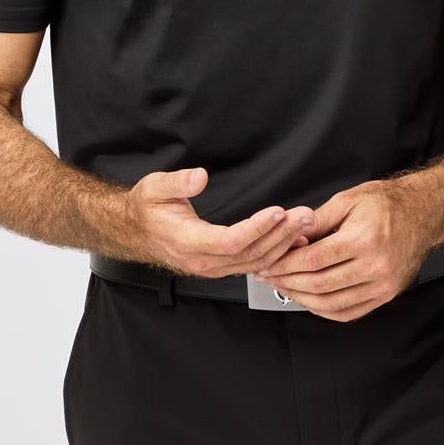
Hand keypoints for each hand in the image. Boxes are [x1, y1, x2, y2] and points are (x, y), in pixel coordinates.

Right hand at [125, 166, 315, 280]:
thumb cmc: (148, 209)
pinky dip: (276, 253)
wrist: (138, 230)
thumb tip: (200, 177)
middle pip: (251, 253)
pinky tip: (293, 241)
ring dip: (284, 243)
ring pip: (256, 262)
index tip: (279, 212)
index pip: (231, 240)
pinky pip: (253, 264)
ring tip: (305, 224)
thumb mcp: (154, 187)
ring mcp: (214, 267)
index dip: (258, 228)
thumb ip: (177, 182)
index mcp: (188, 242)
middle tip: (305, 215)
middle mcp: (204, 261)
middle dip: (281, 234)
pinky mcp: (222, 266)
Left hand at [252, 179, 429, 319]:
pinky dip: (325, 310)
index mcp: (364, 239)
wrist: (423, 214)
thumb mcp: (347, 200)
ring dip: (302, 299)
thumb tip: (289, 236)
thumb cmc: (387, 204)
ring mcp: (383, 285)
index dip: (285, 264)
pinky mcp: (386, 295)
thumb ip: (316, 221)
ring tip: (284, 288)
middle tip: (269, 277)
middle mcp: (375, 266)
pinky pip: (349, 312)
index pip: (313, 260)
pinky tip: (310, 300)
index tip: (268, 263)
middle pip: (319, 285)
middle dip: (287, 283)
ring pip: (332, 304)